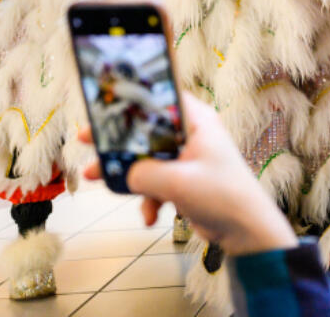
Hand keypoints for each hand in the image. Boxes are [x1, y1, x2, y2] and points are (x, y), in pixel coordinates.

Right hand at [81, 93, 296, 256]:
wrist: (244, 229)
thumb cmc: (221, 195)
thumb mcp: (176, 181)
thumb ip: (143, 173)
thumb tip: (124, 173)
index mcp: (197, 121)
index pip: (160, 99)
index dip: (130, 101)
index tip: (102, 107)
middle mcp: (192, 134)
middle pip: (147, 130)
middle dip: (117, 140)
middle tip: (86, 139)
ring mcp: (188, 157)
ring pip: (147, 158)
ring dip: (127, 173)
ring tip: (98, 181)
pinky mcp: (184, 179)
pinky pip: (156, 182)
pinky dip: (149, 198)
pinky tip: (149, 216)